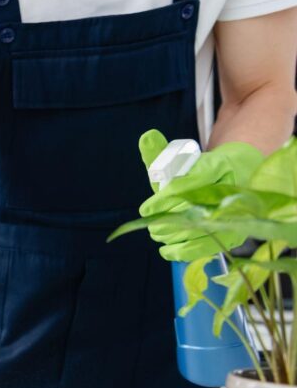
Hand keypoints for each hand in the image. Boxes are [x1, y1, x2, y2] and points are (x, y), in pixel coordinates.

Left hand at [138, 130, 262, 261]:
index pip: (188, 185)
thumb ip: (161, 154)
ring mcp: (233, 215)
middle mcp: (229, 191)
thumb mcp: (184, 159)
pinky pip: (205, 247)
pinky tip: (167, 250)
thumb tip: (146, 136)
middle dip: (166, 219)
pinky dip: (183, 251)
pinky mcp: (233, 234)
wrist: (241, 176)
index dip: (164, 199)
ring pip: (196, 230)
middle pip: (191, 210)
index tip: (145, 210)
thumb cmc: (205, 170)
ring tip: (157, 232)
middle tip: (151, 222)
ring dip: (171, 234)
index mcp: (218, 167)